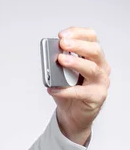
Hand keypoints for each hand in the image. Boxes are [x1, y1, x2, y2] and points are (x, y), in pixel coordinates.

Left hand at [46, 27, 111, 145]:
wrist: (72, 115)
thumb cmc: (68, 91)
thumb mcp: (61, 74)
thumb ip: (57, 65)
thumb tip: (49, 56)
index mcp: (93, 58)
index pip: (91, 39)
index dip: (78, 34)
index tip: (62, 34)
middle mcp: (101, 67)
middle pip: (94, 51)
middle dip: (77, 45)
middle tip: (63, 43)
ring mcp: (100, 82)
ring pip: (92, 69)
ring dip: (75, 62)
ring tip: (61, 60)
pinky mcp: (96, 97)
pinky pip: (81, 92)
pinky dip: (65, 90)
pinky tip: (53, 89)